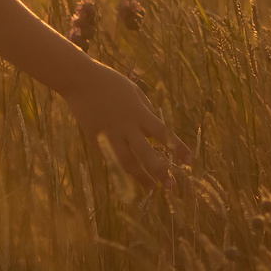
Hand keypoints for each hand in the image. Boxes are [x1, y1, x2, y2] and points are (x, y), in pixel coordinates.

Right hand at [64, 63, 187, 188]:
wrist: (79, 81)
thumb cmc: (110, 83)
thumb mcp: (134, 92)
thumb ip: (146, 110)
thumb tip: (154, 132)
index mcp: (139, 113)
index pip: (164, 133)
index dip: (178, 148)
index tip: (190, 161)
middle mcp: (126, 126)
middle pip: (146, 154)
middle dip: (160, 171)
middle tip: (170, 185)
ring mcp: (109, 135)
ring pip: (127, 162)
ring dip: (141, 177)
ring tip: (151, 189)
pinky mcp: (95, 140)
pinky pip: (111, 159)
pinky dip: (122, 169)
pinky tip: (130, 177)